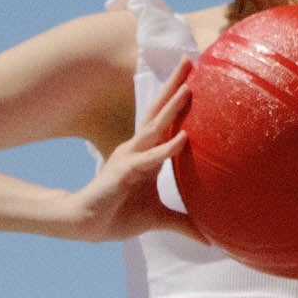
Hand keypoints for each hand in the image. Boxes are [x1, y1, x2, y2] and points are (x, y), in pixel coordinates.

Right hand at [56, 60, 205, 242]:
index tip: (198, 76)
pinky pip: (150, 158)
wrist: (87, 227)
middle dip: (176, 86)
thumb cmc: (119, 216)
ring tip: (189, 87)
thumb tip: (211, 239)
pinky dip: (167, 148)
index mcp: (148, 154)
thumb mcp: (160, 218)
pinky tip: (184, 138)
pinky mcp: (124, 173)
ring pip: (155, 127)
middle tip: (191, 59)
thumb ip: (185, 223)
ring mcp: (131, 158)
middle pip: (160, 112)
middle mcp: (139, 149)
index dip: (180, 100)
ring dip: (172, 108)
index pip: (168, 121)